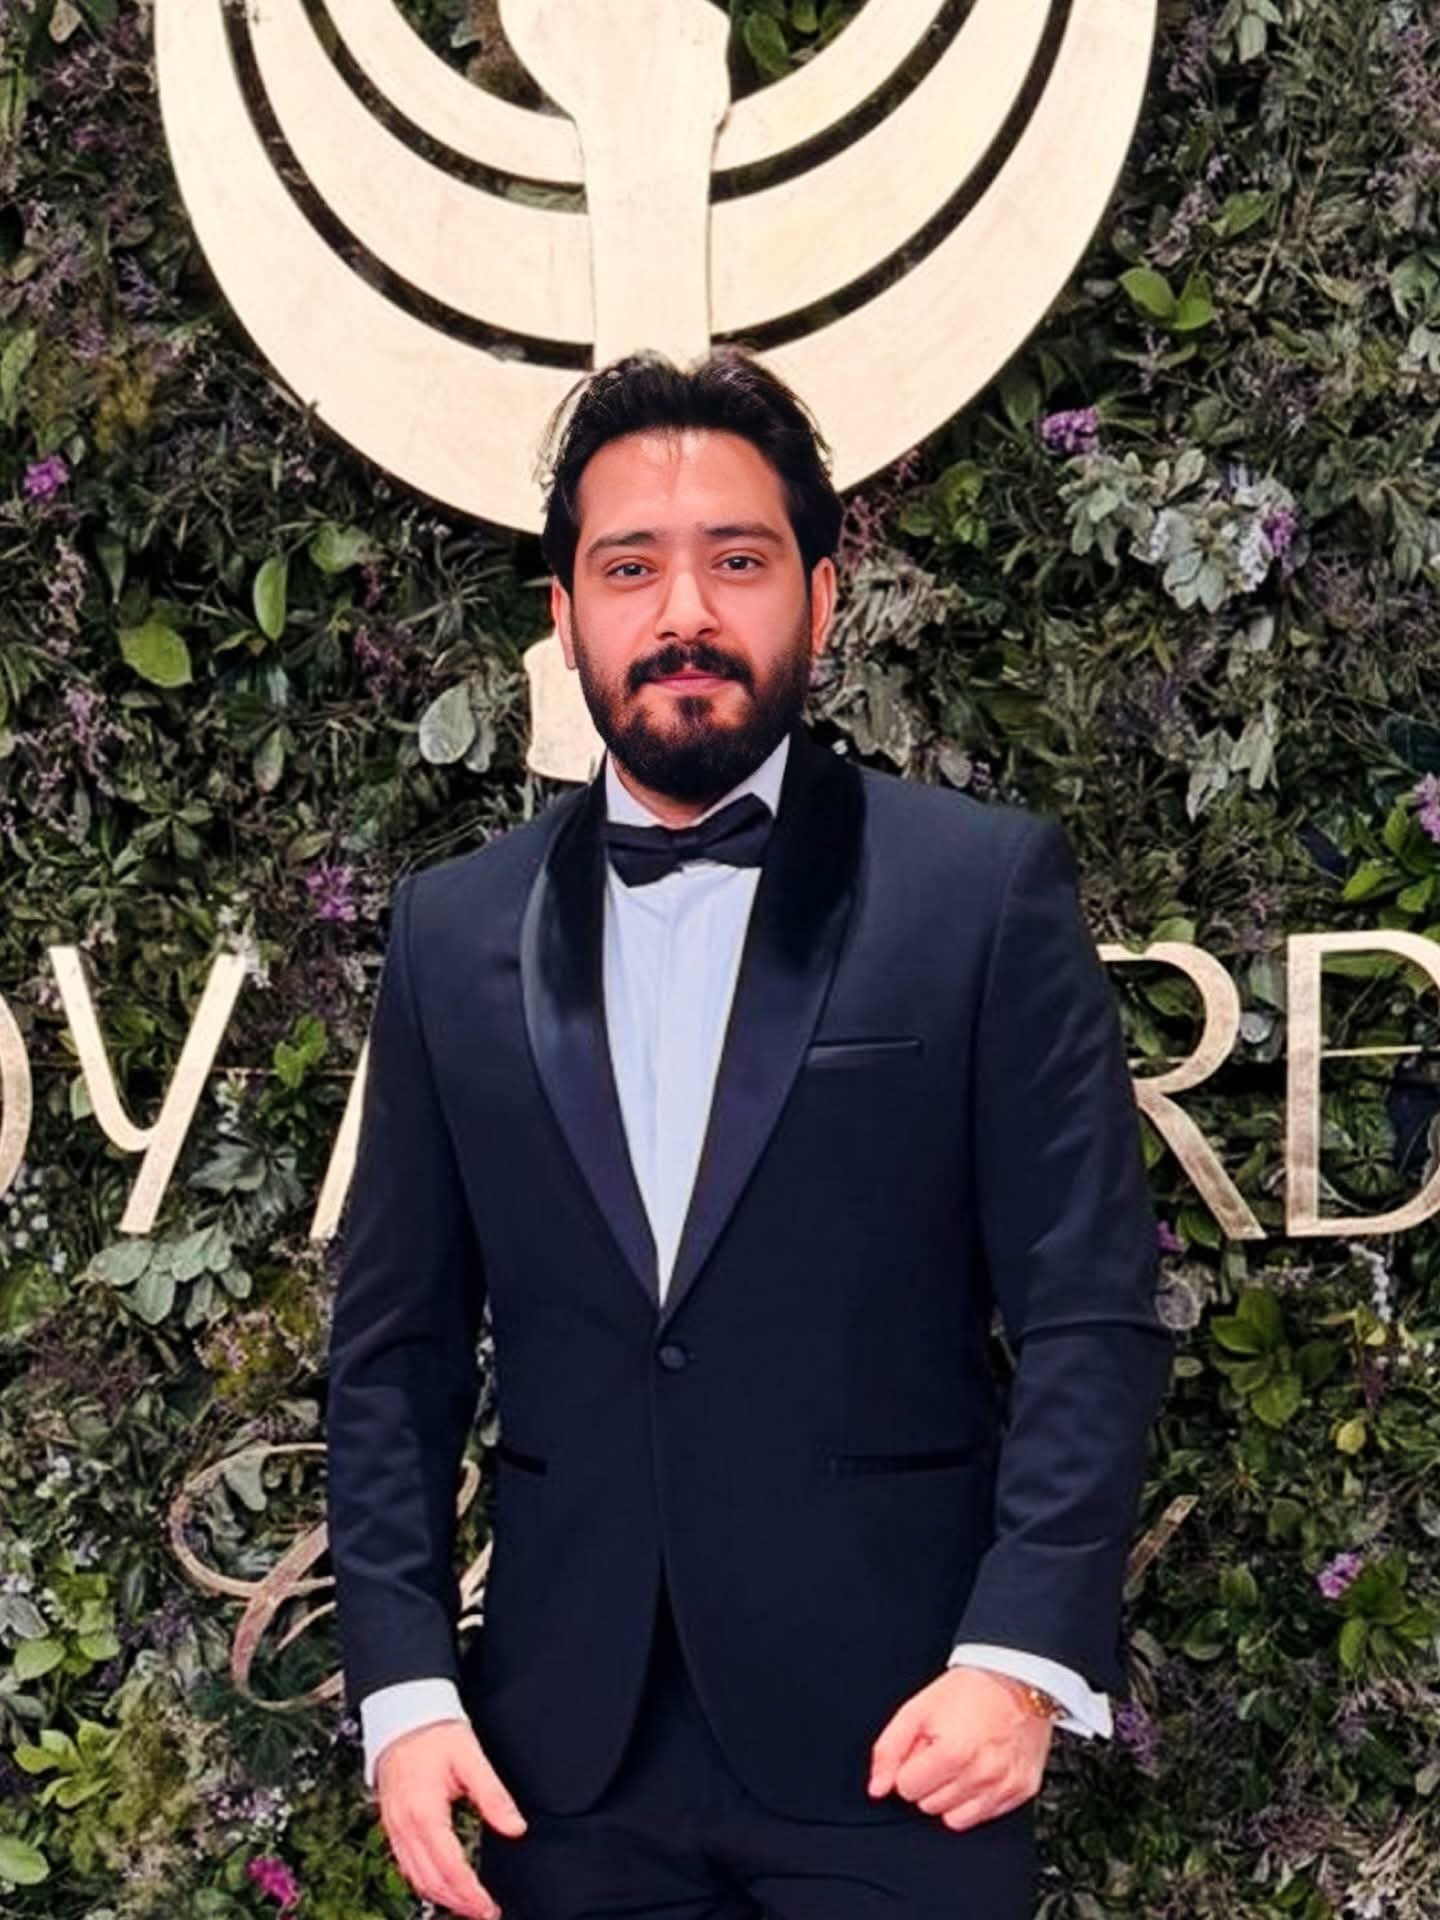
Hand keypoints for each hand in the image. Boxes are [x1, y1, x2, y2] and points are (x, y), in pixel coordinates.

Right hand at [374, 1720, 527, 1918]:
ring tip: (468, 1906)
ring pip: (415, 1877)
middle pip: (430, 1880)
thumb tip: (516, 1828)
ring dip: (441, 1897)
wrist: (404, 1714)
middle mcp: (405, 1826)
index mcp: (424, 1812)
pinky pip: (406, 1864)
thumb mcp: (471, 1757)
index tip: (490, 1907)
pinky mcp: (392, 1824)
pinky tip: (441, 1886)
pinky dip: (424, 1882)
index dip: (470, 1893)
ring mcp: (395, 1827)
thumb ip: (493, 1795)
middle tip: (485, 1912)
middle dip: (458, 1903)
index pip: (449, 1866)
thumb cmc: (436, 1733)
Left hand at [867, 1667, 1053, 1831]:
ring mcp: (1004, 1786)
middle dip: (929, 1781)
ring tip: (961, 1762)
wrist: (1017, 1678)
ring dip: (951, 1794)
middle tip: (943, 1751)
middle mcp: (982, 1775)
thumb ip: (889, 1749)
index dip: (910, 1767)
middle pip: (929, 1806)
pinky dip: (977, 1799)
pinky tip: (979, 1770)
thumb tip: (876, 1788)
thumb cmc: (968, 1690)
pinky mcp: (1021, 1791)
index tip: (923, 1749)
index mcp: (953, 1753)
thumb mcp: (918, 1709)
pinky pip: (984, 1815)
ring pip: (955, 1819)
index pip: (907, 1789)